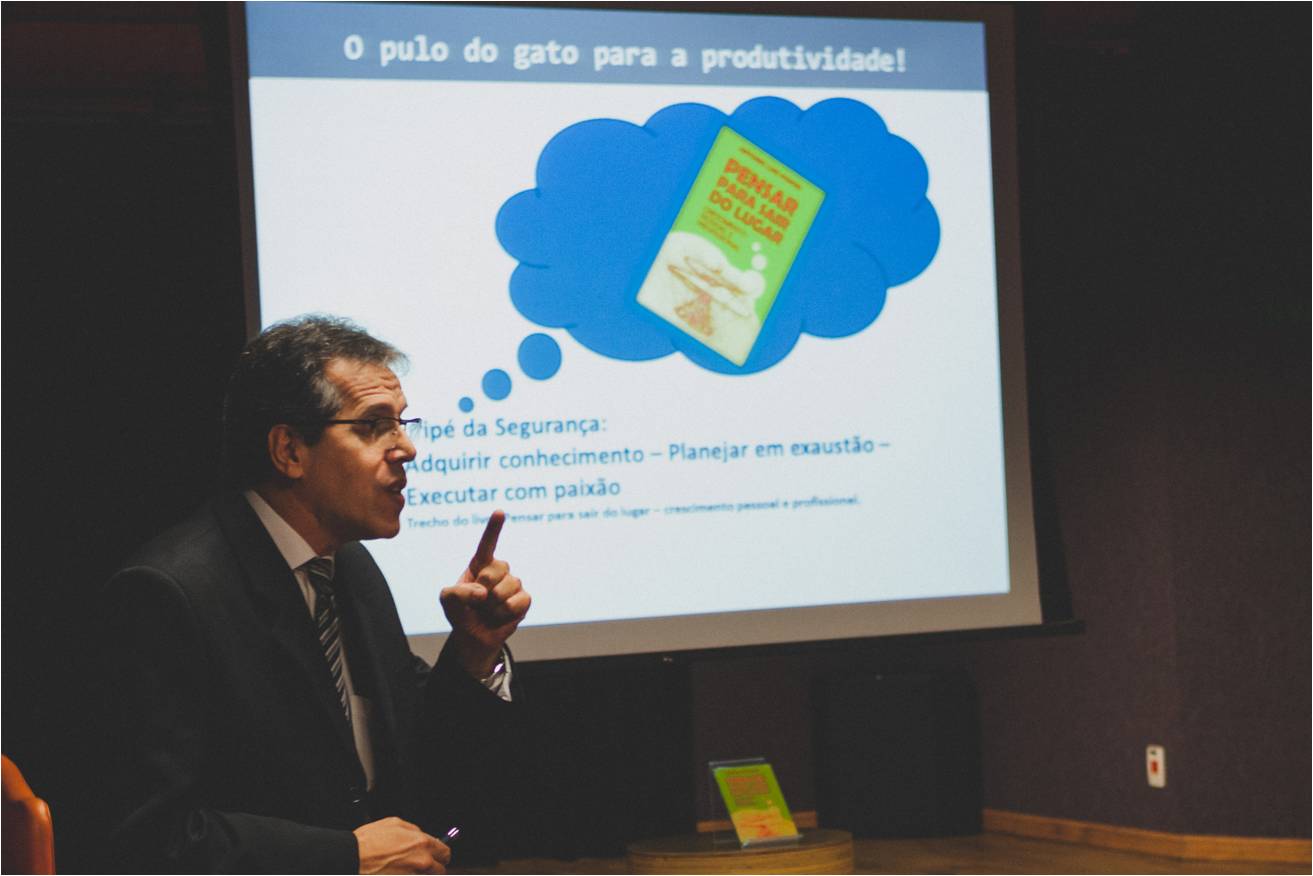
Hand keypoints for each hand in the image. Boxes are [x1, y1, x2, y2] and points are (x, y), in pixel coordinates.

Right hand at [354, 817, 449, 873]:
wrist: (352, 857)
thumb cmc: (369, 840)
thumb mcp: (395, 823)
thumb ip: (414, 830)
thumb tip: (422, 836)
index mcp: (422, 843)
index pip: (444, 852)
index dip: (440, 854)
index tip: (438, 856)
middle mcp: (421, 862)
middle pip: (440, 870)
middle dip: (434, 867)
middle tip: (423, 864)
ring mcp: (412, 875)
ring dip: (421, 874)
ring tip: (406, 868)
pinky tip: (398, 873)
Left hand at [440, 510, 530, 677]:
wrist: (474, 636)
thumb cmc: (461, 613)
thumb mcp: (447, 600)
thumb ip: (456, 593)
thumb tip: (483, 592)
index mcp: (480, 564)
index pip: (487, 543)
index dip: (494, 528)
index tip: (499, 511)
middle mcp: (499, 570)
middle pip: (496, 569)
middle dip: (483, 587)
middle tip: (478, 601)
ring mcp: (513, 583)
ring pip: (507, 588)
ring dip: (493, 606)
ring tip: (488, 610)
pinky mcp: (524, 599)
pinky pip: (518, 602)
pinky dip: (506, 612)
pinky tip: (500, 615)